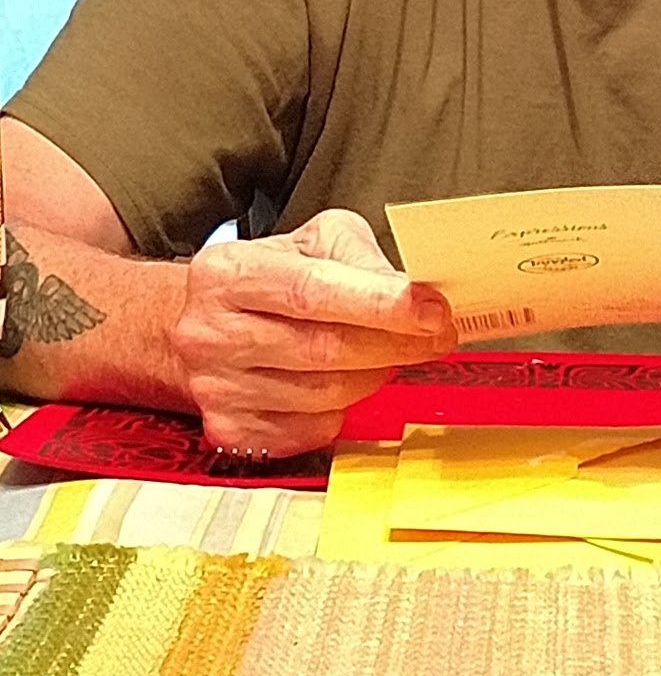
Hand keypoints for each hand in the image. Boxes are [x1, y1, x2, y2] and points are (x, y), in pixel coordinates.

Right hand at [172, 207, 456, 457]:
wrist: (207, 328)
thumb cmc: (271, 280)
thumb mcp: (312, 242)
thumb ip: (360, 258)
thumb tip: (415, 291)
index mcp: (226, 273)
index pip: (311, 291)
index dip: (379, 304)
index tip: (433, 311)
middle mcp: (210, 333)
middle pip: (324, 349)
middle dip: (397, 342)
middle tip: (439, 334)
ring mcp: (217, 389)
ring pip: (326, 394)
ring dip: (377, 374)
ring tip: (392, 352)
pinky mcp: (232, 432)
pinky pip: (315, 429)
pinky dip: (346, 408)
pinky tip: (350, 380)